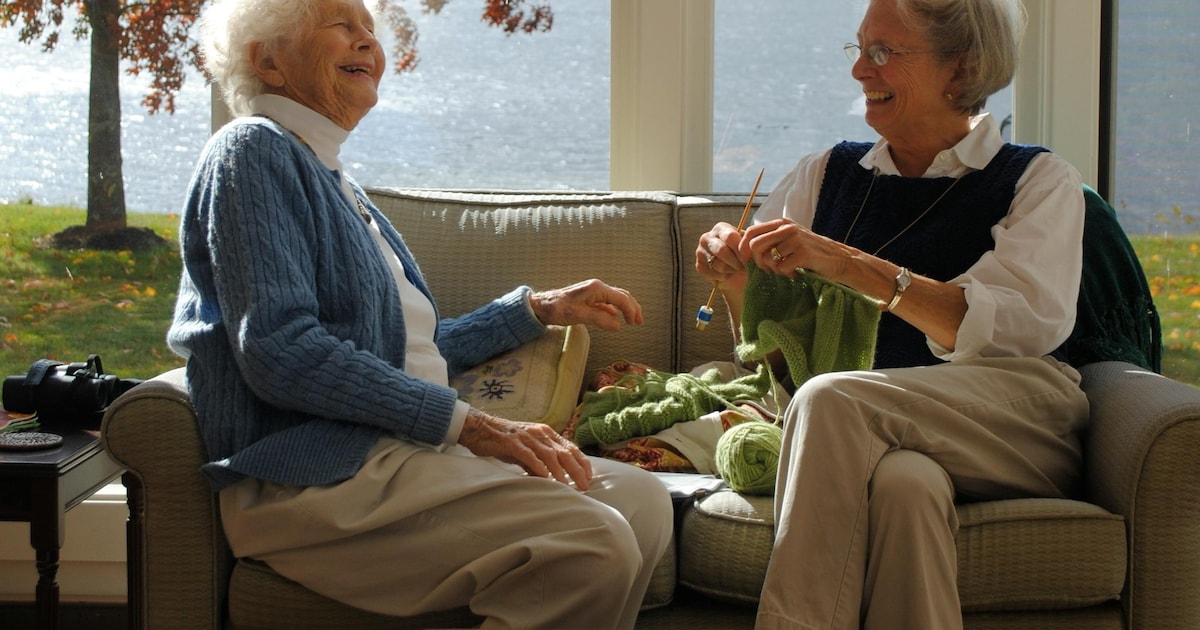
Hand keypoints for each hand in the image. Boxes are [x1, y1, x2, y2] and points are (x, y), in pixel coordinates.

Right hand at [458, 409, 593, 489]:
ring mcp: (527, 437)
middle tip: (584, 486)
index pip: (570, 448)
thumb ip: (540, 462)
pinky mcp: (512, 442)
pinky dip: (538, 466)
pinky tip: (544, 476)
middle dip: (576, 470)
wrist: (480, 428)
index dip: (582, 463)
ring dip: (560, 471)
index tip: (588, 477)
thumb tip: (552, 479)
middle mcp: (540, 433)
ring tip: (567, 485)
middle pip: (564, 452)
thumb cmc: (505, 441)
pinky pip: (528, 455)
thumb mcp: (527, 450)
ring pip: (549, 454)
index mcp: (546, 433)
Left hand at [530, 279, 643, 330]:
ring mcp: (593, 292)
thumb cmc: (558, 309)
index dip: (631, 311)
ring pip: (615, 298)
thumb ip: (600, 320)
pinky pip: (606, 302)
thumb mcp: (579, 316)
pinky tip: (616, 317)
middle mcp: (597, 287)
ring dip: (626, 308)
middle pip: (622, 296)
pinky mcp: (588, 298)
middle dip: (633, 308)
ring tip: (633, 319)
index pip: (621, 298)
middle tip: (640, 321)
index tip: (634, 324)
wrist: (541, 306)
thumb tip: (618, 325)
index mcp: (597, 289)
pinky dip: (615, 309)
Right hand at [697, 221, 748, 283]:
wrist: (736, 271)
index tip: (749, 258)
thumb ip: (747, 244)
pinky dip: (723, 277)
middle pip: (722, 251)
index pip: (730, 237)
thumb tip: (748, 249)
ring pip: (718, 264)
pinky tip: (727, 274)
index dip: (741, 249)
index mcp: (720, 228)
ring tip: (736, 269)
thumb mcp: (747, 245)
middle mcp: (707, 238)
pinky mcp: (699, 266)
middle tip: (744, 267)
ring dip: (731, 270)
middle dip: (736, 262)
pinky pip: (713, 274)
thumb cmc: (743, 254)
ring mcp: (700, 252)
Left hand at [739, 218, 851, 279]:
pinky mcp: (803, 253)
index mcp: (782, 223)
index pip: (751, 231)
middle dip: (757, 261)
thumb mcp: (790, 240)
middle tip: (768, 270)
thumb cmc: (811, 253)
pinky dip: (787, 274)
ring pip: (769, 258)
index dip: (743, 248)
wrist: (840, 260)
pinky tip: (796, 273)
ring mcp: (796, 239)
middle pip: (755, 244)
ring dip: (774, 270)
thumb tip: (743, 245)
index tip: (747, 261)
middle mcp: (787, 228)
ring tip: (786, 271)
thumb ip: (771, 239)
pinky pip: (782, 268)